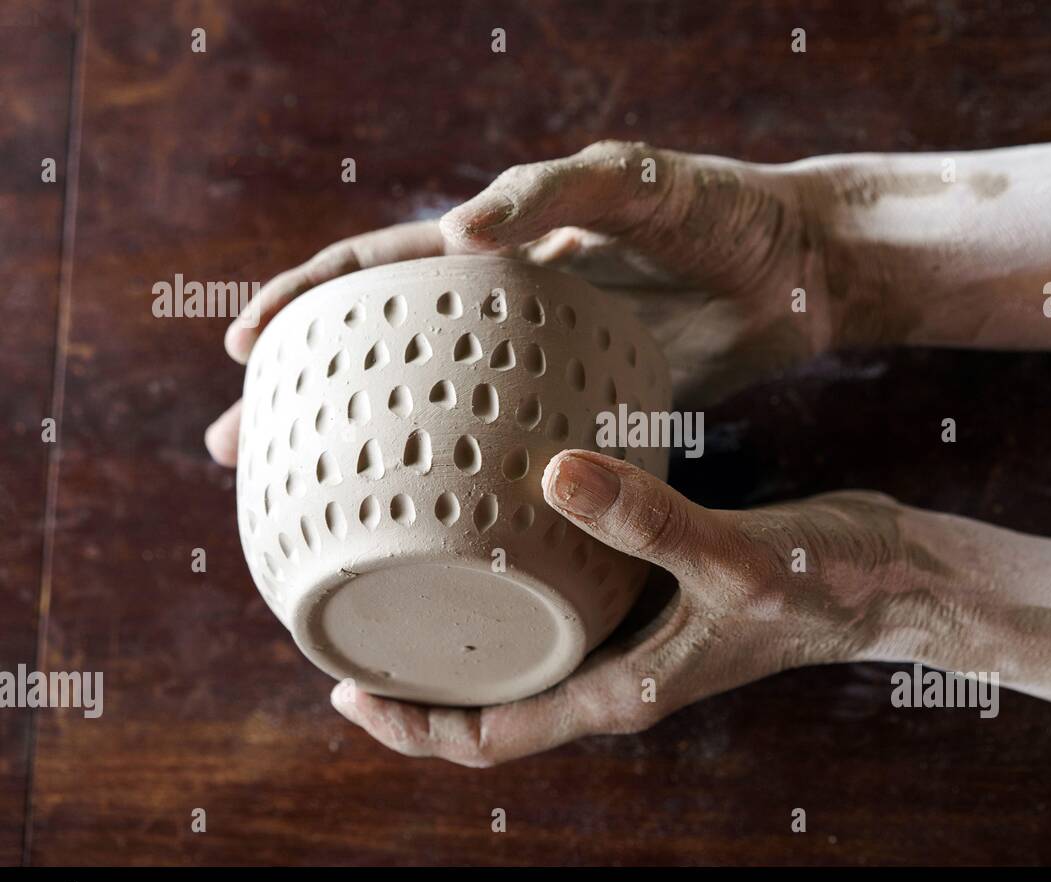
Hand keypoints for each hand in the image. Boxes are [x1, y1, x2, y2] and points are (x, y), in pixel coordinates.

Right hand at [207, 139, 863, 469]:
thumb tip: (457, 228)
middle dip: (311, 391)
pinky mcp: (591, 407)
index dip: (308, 300)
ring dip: (375, 448)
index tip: (243, 348)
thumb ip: (557, 190)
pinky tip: (442, 525)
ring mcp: (546, 363)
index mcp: (505, 246)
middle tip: (240, 449)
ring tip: (313, 504)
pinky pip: (510, 447)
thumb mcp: (643, 186)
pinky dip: (469, 483)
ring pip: (439, 408)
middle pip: (385, 347)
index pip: (382, 266)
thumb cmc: (731, 215)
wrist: (809, 273)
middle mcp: (510, 308)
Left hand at [330, 451, 907, 764]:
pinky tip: (502, 512)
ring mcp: (632, 633)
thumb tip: (550, 473)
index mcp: (620, 694)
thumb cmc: (819, 583)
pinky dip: (521, 570)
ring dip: (464, 622)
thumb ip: (646, 522)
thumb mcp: (733, 556)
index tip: (346, 685)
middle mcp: (614, 672)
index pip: (491, 739)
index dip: (413, 726)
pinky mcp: (651, 588)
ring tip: (402, 565)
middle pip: (490, 698)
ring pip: (524, 646)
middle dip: (418, 676)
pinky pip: (564, 593)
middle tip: (350, 617)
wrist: (884, 573)